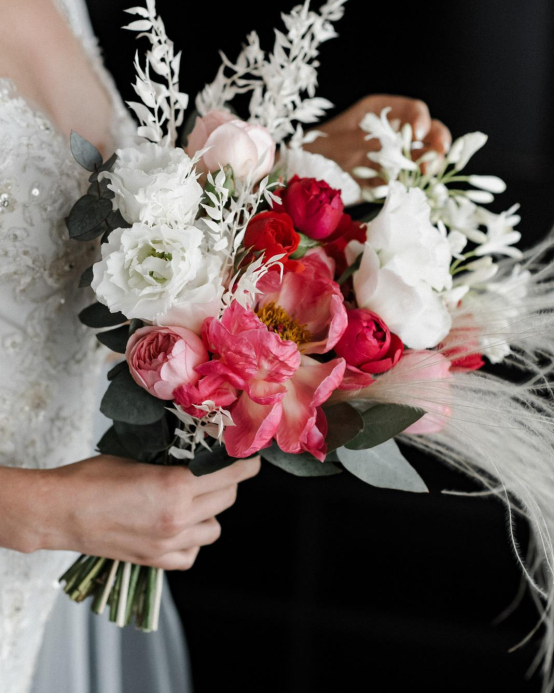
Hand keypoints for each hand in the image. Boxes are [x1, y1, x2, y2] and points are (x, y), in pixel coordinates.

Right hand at [2, 454, 260, 569]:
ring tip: (196, 500)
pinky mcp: (155, 560)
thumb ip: (173, 462)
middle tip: (217, 472)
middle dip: (228, 483)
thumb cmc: (91, 478)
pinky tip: (180, 528)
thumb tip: (197, 457)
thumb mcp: (139, 459)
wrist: (60, 512)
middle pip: (227, 499)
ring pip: (214, 530)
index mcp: (175, 486)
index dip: (246, 465)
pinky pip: (192, 554)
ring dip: (211, 513)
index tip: (251, 459)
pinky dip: (193, 541)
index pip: (230, 475)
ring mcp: (168, 543)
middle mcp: (178, 518)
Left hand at [305, 94, 450, 179]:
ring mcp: (389, 155)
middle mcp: (388, 131)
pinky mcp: (384, 179)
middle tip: (437, 156)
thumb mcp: (336, 142)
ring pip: (421, 156)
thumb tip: (385, 146)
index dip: (421, 119)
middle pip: (426, 132)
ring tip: (427, 175)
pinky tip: (416, 189)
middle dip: (437, 142)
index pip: (412, 109)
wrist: (298, 175)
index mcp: (379, 112)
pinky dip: (413, 184)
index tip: (419, 133)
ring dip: (430, 164)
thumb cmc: (312, 150)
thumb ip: (361, 143)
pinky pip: (405, 180)